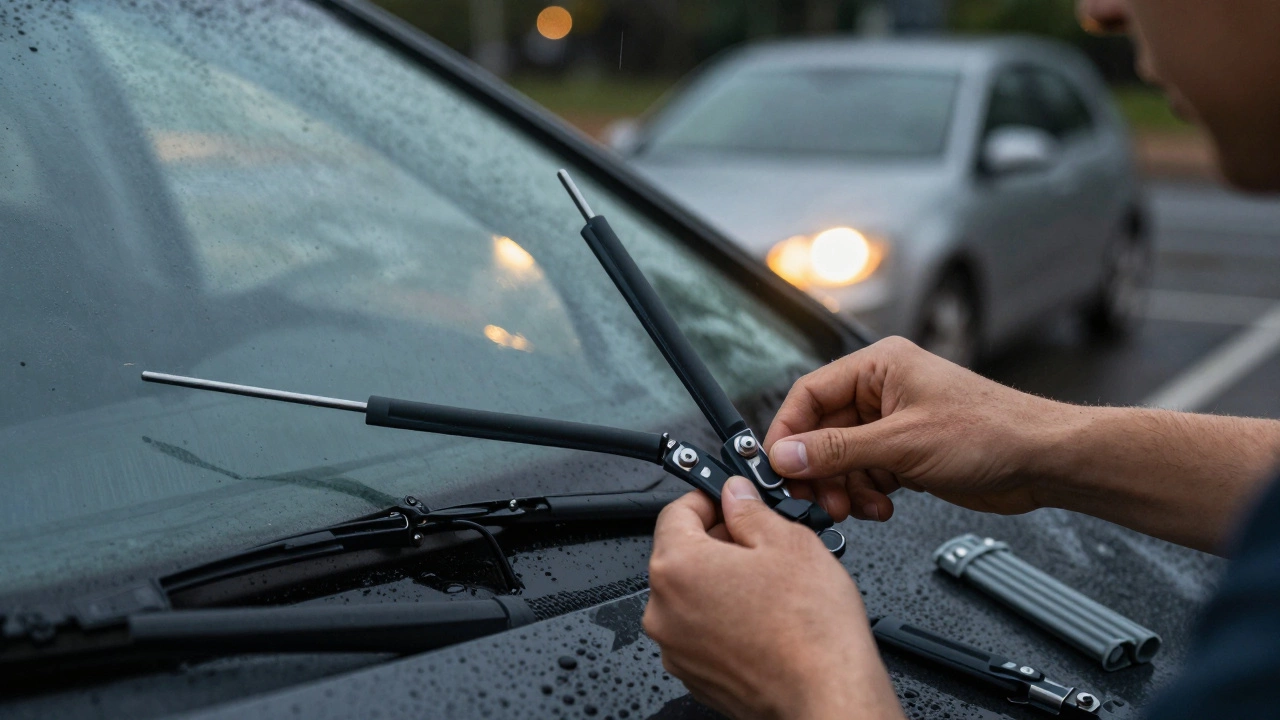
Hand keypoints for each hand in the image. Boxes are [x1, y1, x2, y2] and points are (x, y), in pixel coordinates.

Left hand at [643, 477, 902, 719]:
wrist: (827, 696)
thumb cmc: (810, 630)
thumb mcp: (789, 543)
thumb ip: (751, 510)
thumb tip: (736, 495)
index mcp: (677, 567)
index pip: (675, 512)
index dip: (708, 498)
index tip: (731, 500)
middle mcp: (663, 610)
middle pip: (681, 555)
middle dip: (719, 543)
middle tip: (761, 542)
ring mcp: (676, 648)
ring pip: (692, 596)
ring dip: (722, 583)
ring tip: (769, 586)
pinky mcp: (694, 675)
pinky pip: (700, 632)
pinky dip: (724, 619)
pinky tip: (763, 619)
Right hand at [763, 336, 1062, 521]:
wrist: (1042, 461)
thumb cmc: (991, 432)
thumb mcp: (902, 443)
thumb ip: (837, 451)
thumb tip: (786, 455)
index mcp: (878, 367)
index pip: (809, 394)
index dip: (787, 432)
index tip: (776, 466)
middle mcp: (882, 391)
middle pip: (822, 431)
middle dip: (817, 470)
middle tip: (813, 499)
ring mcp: (895, 424)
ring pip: (842, 459)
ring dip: (842, 487)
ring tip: (854, 508)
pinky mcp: (907, 454)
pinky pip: (866, 474)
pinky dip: (865, 495)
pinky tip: (880, 508)